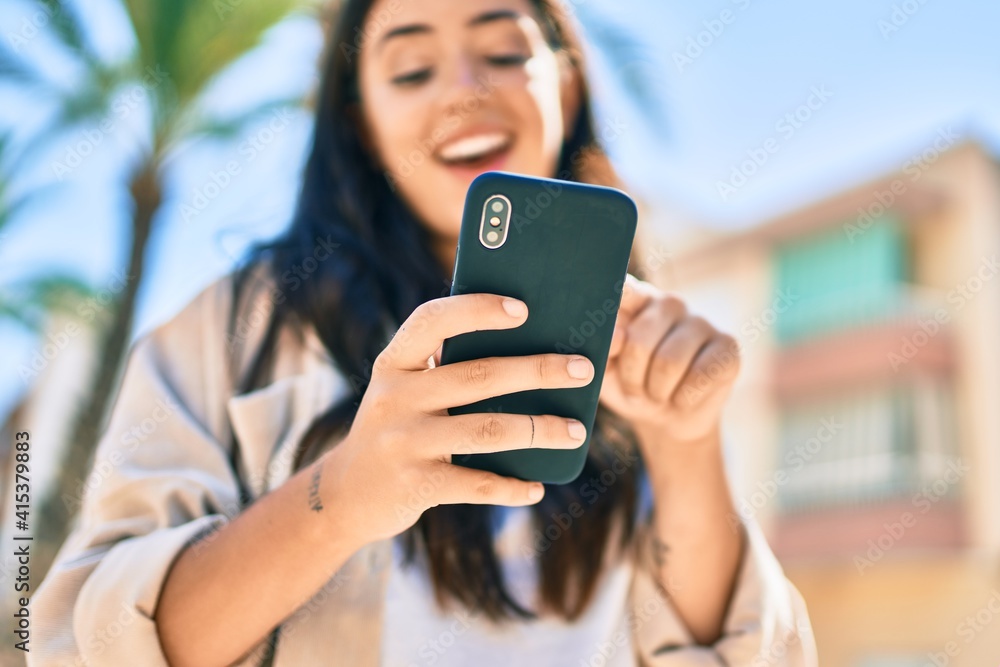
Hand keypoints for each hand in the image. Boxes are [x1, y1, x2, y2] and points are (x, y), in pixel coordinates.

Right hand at [318, 293, 595, 547]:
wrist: (346, 492)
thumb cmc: (397, 426)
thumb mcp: (405, 388)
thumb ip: (444, 366)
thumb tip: (527, 346)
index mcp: (394, 363)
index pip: (432, 321)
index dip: (477, 310)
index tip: (523, 309)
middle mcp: (395, 397)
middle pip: (479, 376)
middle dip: (538, 370)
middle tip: (583, 369)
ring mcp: (404, 443)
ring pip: (487, 431)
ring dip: (539, 430)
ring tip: (576, 431)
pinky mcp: (415, 486)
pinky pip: (476, 484)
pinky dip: (511, 486)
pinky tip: (537, 486)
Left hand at [599, 274, 739, 444]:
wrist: (665, 420)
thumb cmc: (630, 386)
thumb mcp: (604, 370)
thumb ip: (602, 349)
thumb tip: (618, 336)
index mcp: (635, 302)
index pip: (626, 288)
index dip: (619, 294)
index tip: (615, 298)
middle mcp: (669, 304)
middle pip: (640, 340)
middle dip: (631, 377)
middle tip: (634, 389)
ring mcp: (701, 322)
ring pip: (669, 362)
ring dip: (656, 392)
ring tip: (657, 394)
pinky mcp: (728, 346)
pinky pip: (700, 376)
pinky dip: (683, 398)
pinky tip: (682, 397)